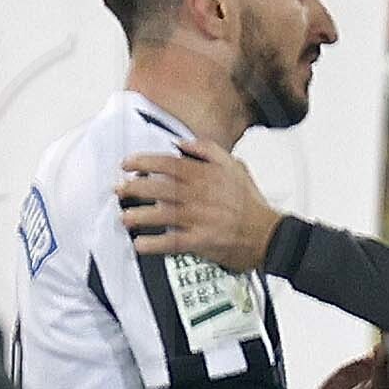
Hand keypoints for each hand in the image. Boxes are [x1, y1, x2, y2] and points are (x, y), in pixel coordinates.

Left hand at [119, 139, 279, 273]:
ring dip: (140, 216)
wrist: (268, 233)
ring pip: (163, 214)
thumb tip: (182, 143)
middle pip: (160, 187)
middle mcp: (200, 195)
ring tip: (124, 217)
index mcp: (206, 175)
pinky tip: (140, 245)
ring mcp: (200, 218)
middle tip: (119, 190)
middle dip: (136, 187)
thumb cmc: (249, 202)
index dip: (144, 162)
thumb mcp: (234, 166)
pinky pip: (173, 242)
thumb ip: (207, 151)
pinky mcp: (202, 241)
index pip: (169, 163)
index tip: (127, 164)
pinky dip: (155, 244)